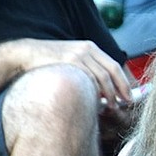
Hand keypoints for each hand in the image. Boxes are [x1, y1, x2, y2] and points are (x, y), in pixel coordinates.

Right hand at [16, 38, 132, 105]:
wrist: (27, 54)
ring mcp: (78, 54)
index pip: (114, 66)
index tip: (129, 97)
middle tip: (125, 104)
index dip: (124, 83)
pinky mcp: (69, 61)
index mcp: (91, 48)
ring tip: (112, 107)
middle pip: (111, 71)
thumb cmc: (51, 62)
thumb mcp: (73, 60)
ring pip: (102, 77)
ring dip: (110, 94)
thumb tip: (105, 89)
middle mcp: (87, 49)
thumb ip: (89, 69)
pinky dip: (95, 91)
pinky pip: (88, 79)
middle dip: (121, 89)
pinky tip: (97, 101)